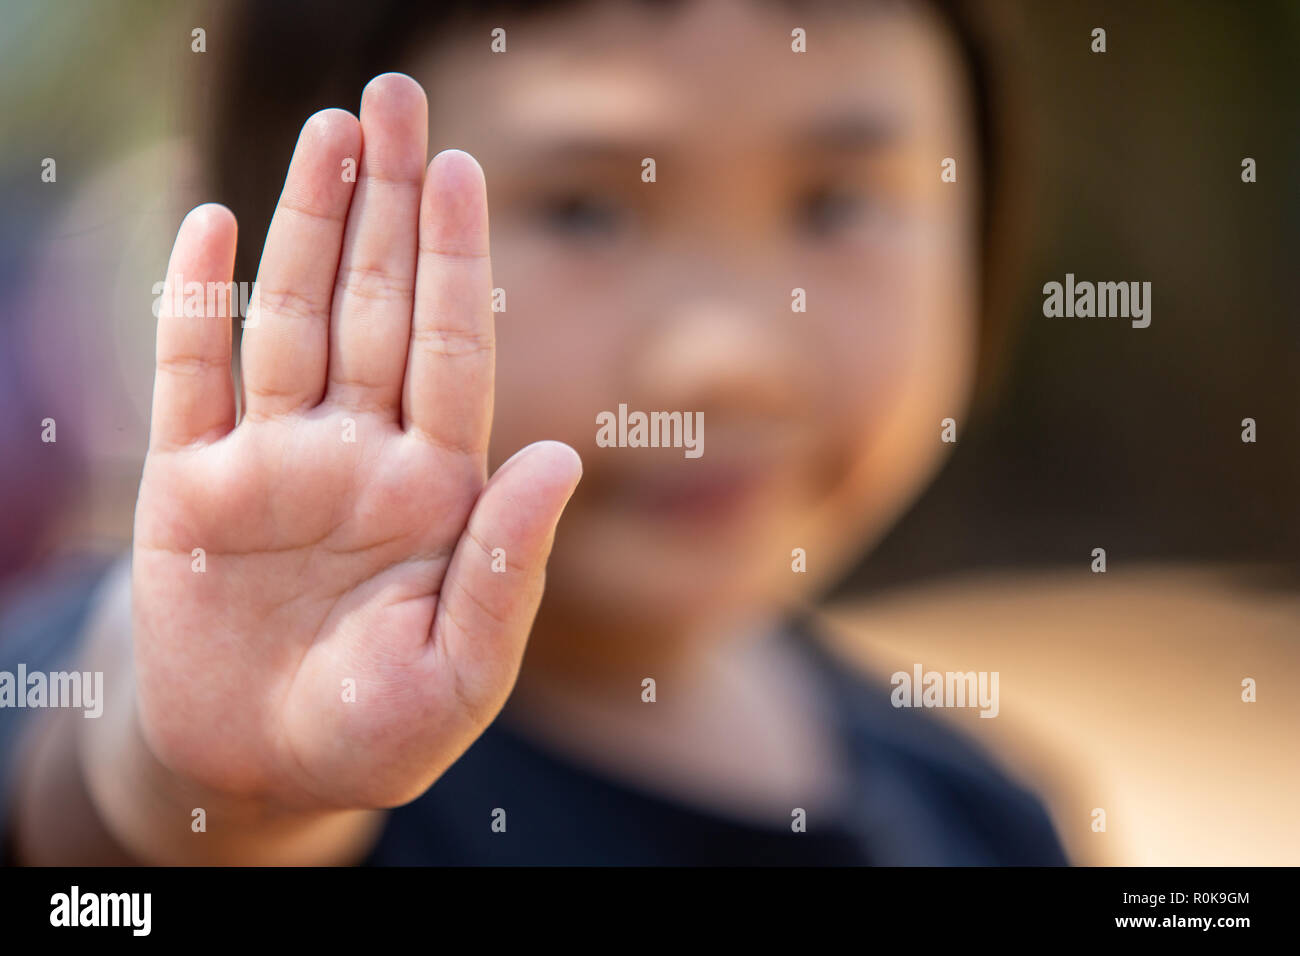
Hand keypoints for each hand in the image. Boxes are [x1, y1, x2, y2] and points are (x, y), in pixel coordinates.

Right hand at [131, 73, 580, 811]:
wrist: (265, 774)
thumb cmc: (378, 734)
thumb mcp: (460, 673)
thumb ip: (506, 567)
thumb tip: (557, 456)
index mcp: (436, 489)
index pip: (450, 350)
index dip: (454, 259)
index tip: (460, 168)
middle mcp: (359, 456)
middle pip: (377, 305)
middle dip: (386, 204)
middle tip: (394, 98)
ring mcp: (275, 464)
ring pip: (292, 319)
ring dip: (306, 224)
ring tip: (329, 131)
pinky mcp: (192, 489)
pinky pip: (192, 378)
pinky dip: (197, 304)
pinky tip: (214, 224)